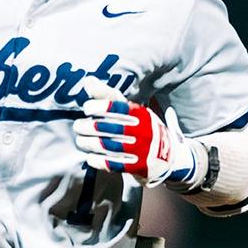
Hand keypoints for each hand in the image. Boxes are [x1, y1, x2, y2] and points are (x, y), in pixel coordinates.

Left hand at [73, 78, 197, 186]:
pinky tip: (90, 157)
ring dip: (89, 143)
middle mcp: (142, 130)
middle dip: (88, 126)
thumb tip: (88, 80)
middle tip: (78, 126)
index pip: (116, 106)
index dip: (98, 106)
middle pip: (108, 126)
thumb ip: (109, 97)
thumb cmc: (143, 128)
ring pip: (108, 145)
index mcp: (141, 114)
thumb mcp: (133, 110)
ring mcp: (141, 150)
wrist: (169, 157)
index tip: (87, 108)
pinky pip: (113, 164)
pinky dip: (98, 160)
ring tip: (81, 141)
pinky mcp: (138, 167)